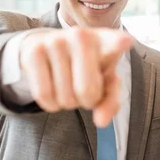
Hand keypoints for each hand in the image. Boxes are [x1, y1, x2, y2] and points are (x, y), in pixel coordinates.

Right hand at [19, 27, 133, 126]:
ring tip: (69, 85)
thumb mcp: (105, 81)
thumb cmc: (87, 66)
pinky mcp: (34, 51)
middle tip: (85, 90)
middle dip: (87, 101)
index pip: (115, 42)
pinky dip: (51, 104)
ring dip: (68, 102)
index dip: (119, 43)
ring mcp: (56, 41)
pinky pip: (44, 94)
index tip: (125, 41)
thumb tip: (101, 122)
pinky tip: (54, 92)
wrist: (52, 45)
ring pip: (64, 96)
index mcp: (106, 42)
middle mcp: (82, 36)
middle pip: (86, 91)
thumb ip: (110, 101)